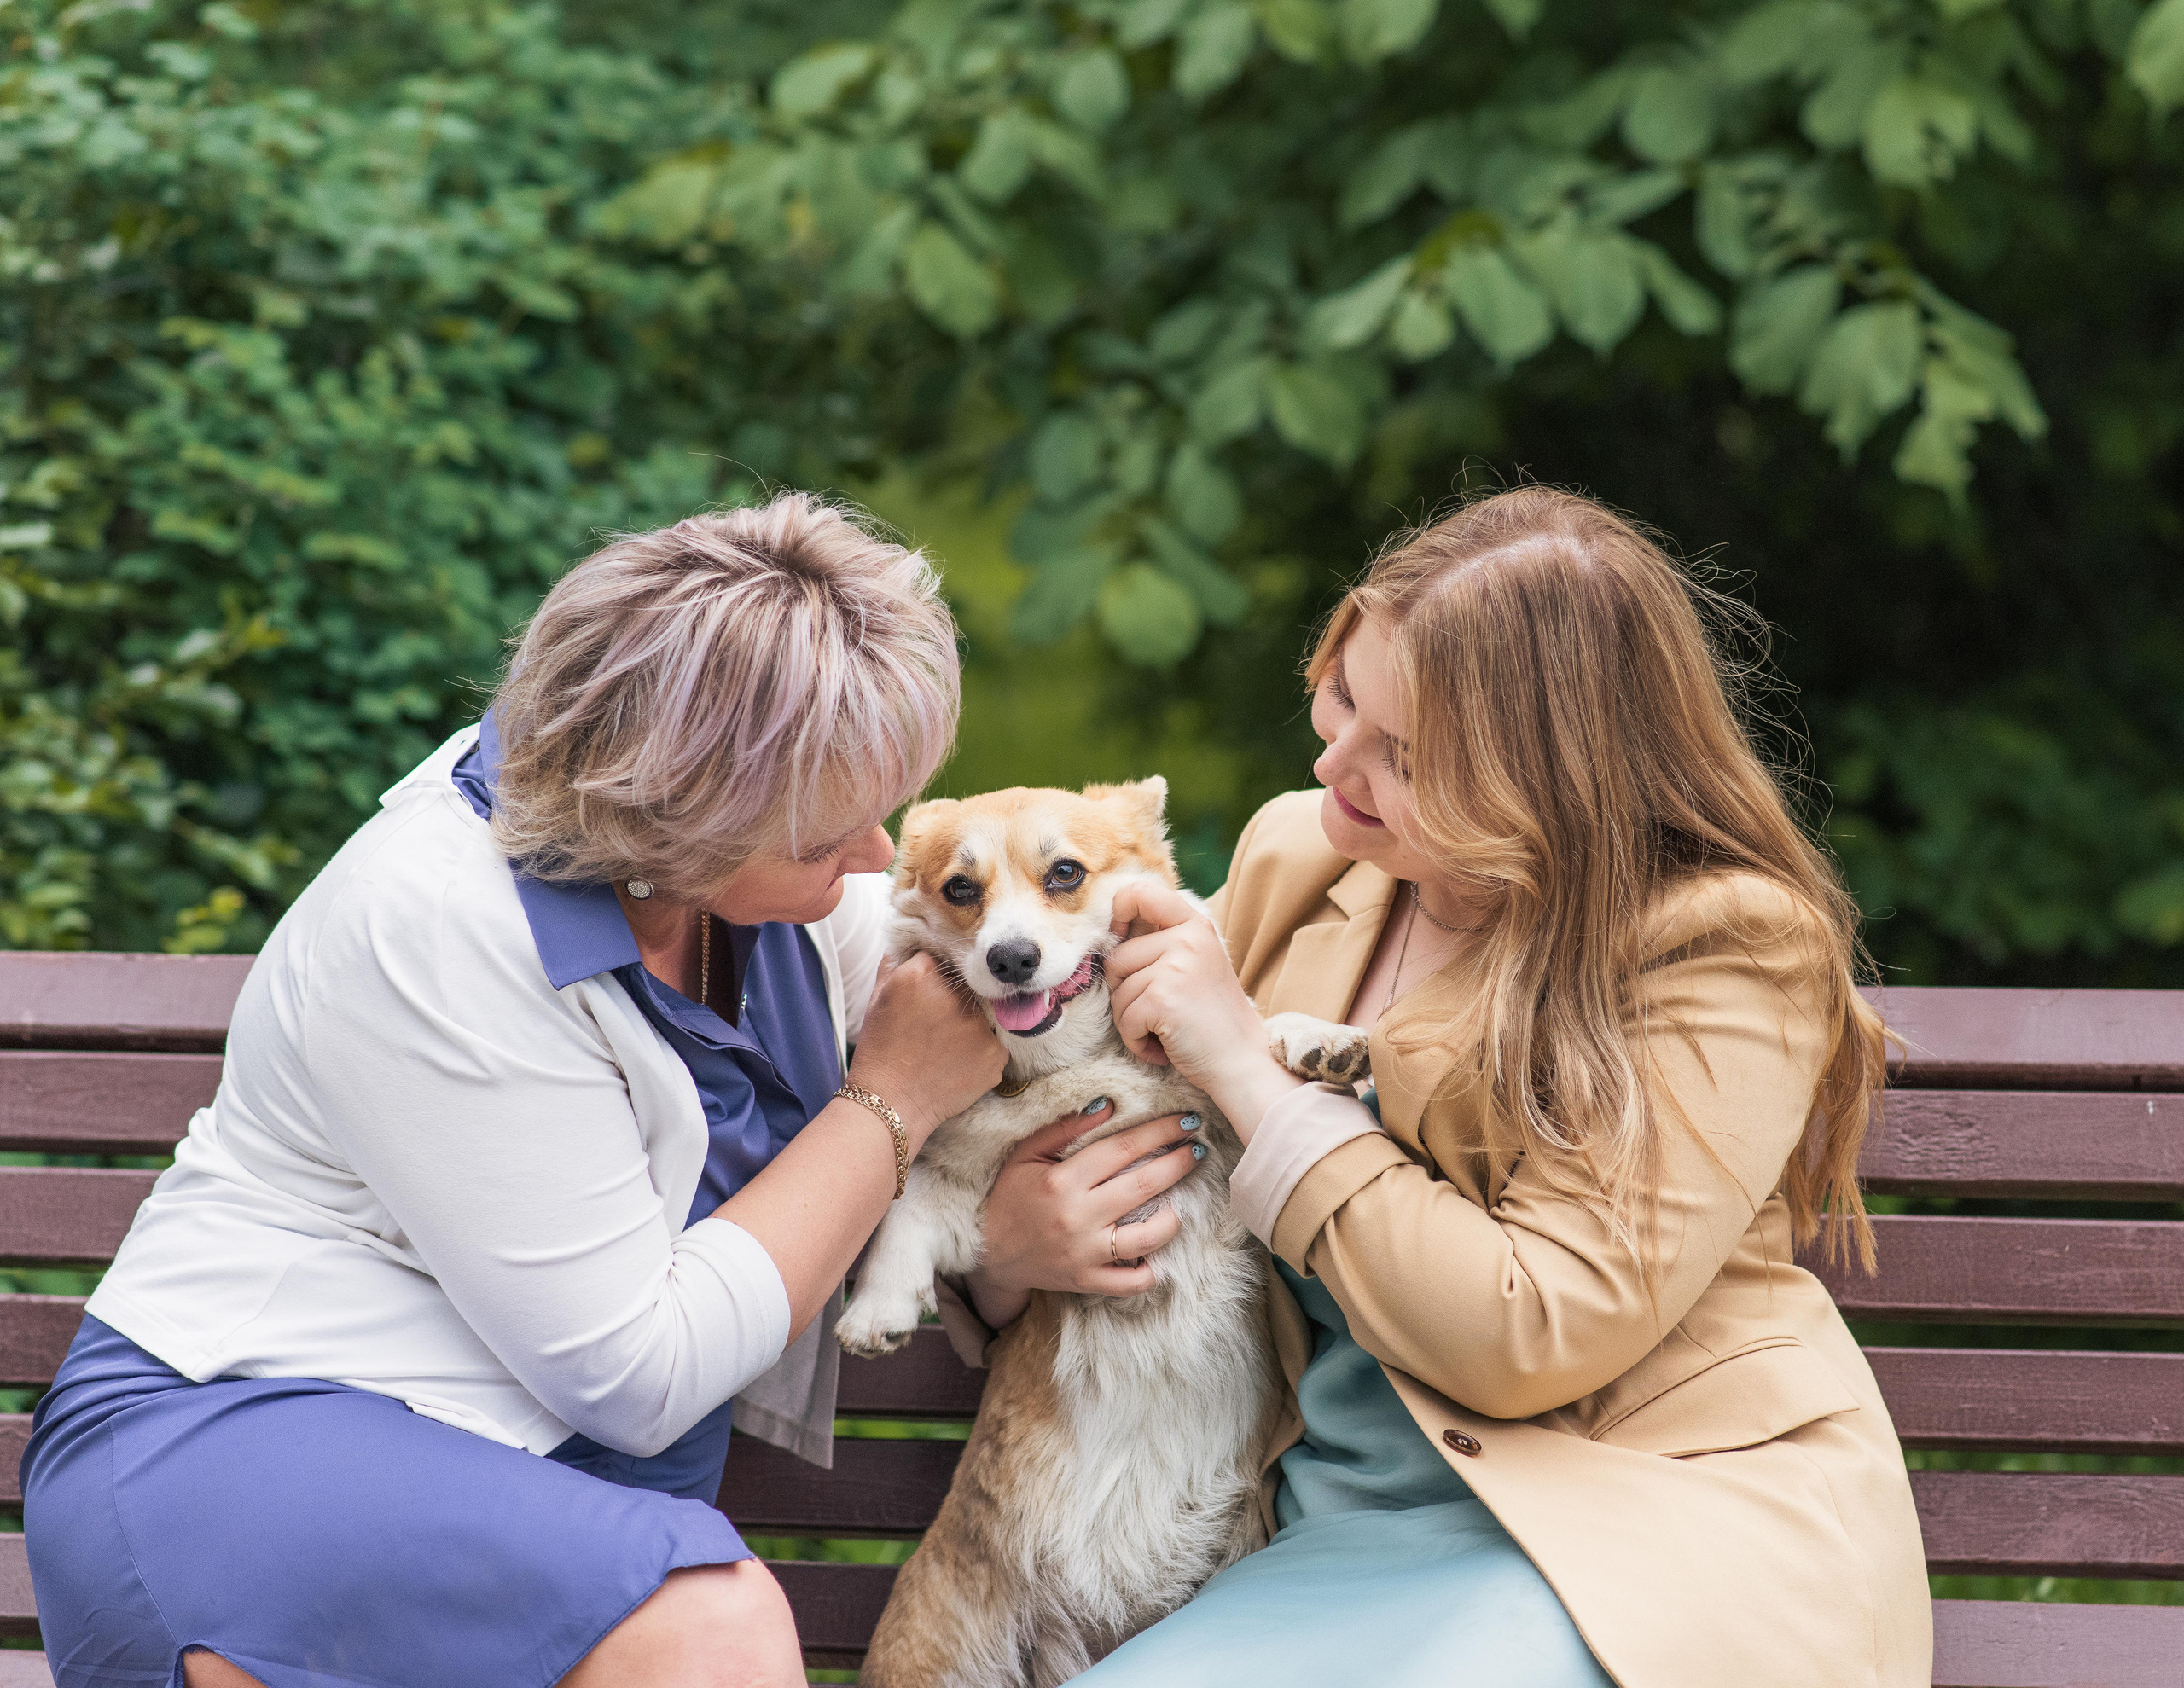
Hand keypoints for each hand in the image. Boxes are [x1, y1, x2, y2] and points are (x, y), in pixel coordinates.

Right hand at [847, 954, 1004, 1144]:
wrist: (891, 1104)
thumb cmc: (880, 1051)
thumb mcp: (877, 999)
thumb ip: (895, 964)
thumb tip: (909, 943)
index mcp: (919, 975)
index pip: (940, 959)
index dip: (934, 978)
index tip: (927, 997)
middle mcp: (953, 996)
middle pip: (966, 985)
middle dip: (956, 1001)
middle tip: (937, 1027)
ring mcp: (978, 1025)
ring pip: (983, 1014)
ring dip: (970, 1026)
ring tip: (945, 1049)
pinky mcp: (995, 1053)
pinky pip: (995, 1043)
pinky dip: (981, 1052)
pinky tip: (957, 1064)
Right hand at [964, 1102, 1204, 1326]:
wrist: (989, 1253)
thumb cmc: (1010, 1196)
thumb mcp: (1026, 1153)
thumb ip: (1066, 1128)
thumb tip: (1108, 1105)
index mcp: (1063, 1181)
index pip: (1122, 1149)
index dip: (1159, 1131)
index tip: (1185, 1121)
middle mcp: (1078, 1217)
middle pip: (1143, 1186)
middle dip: (1177, 1163)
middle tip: (1197, 1150)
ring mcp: (1085, 1253)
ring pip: (1145, 1237)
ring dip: (1172, 1218)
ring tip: (1181, 1203)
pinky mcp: (1088, 1281)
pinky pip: (1131, 1281)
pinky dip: (1151, 1270)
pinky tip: (1158, 1251)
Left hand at [1105, 882, 1301, 1136]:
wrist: (1243, 1062)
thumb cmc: (1212, 1021)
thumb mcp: (1195, 965)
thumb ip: (1162, 943)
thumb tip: (1112, 932)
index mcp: (1195, 925)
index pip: (1140, 893)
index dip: (1117, 913)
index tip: (1119, 939)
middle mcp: (1188, 937)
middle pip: (1117, 957)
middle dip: (1125, 993)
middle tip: (1159, 1012)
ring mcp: (1176, 966)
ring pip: (1117, 992)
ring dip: (1132, 1021)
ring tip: (1166, 1030)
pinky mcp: (1163, 997)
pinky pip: (1124, 1019)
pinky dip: (1137, 1041)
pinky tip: (1164, 1046)